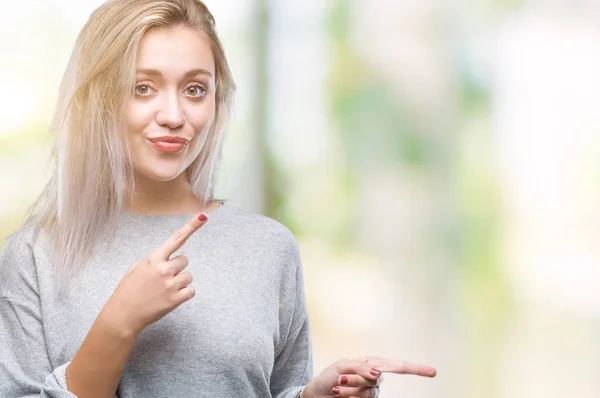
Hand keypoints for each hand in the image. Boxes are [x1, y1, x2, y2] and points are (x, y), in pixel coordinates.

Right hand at [101, 212, 207, 336]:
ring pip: (189, 276)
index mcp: (153, 259)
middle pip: (185, 260)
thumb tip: (166, 257)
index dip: (191, 227)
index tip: (203, 216)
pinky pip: (191, 291)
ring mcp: (170, 284)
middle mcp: (163, 269)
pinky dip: (184, 294)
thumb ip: (153, 260)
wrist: (122, 316)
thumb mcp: (136, 268)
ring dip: (181, 282)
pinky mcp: (175, 299)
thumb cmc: (128, 291)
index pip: (176, 239)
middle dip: (178, 267)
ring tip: (165, 290)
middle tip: (164, 278)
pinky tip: (171, 298)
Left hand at [302, 356, 435, 397]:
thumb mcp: (342, 366)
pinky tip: (340, 395)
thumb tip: (379, 373)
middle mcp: (374, 379)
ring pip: (367, 393)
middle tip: (339, 379)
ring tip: (337, 388)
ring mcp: (369, 393)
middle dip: (354, 379)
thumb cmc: (329, 377)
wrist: (316, 395)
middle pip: (375, 380)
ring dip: (348, 390)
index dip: (416, 369)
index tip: (434, 372)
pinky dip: (349, 397)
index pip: (398, 366)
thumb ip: (361, 367)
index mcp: (372, 364)